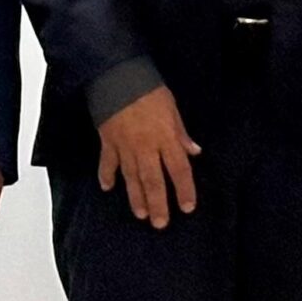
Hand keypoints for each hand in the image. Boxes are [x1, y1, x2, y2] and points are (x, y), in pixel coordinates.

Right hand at [98, 85, 199, 226]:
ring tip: (140, 214)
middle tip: (160, 224)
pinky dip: (107, 176)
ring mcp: (125, 147)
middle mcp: (146, 147)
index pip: (179, 170)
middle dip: (158, 204)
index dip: (184, 190)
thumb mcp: (173, 109)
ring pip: (132, 178)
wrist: (117, 76)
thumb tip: (194, 151)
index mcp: (166, 138)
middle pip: (154, 181)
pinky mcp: (107, 142)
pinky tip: (108, 188)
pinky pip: (107, 164)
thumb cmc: (149, 90)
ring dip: (136, 197)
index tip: (187, 207)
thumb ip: (182, 133)